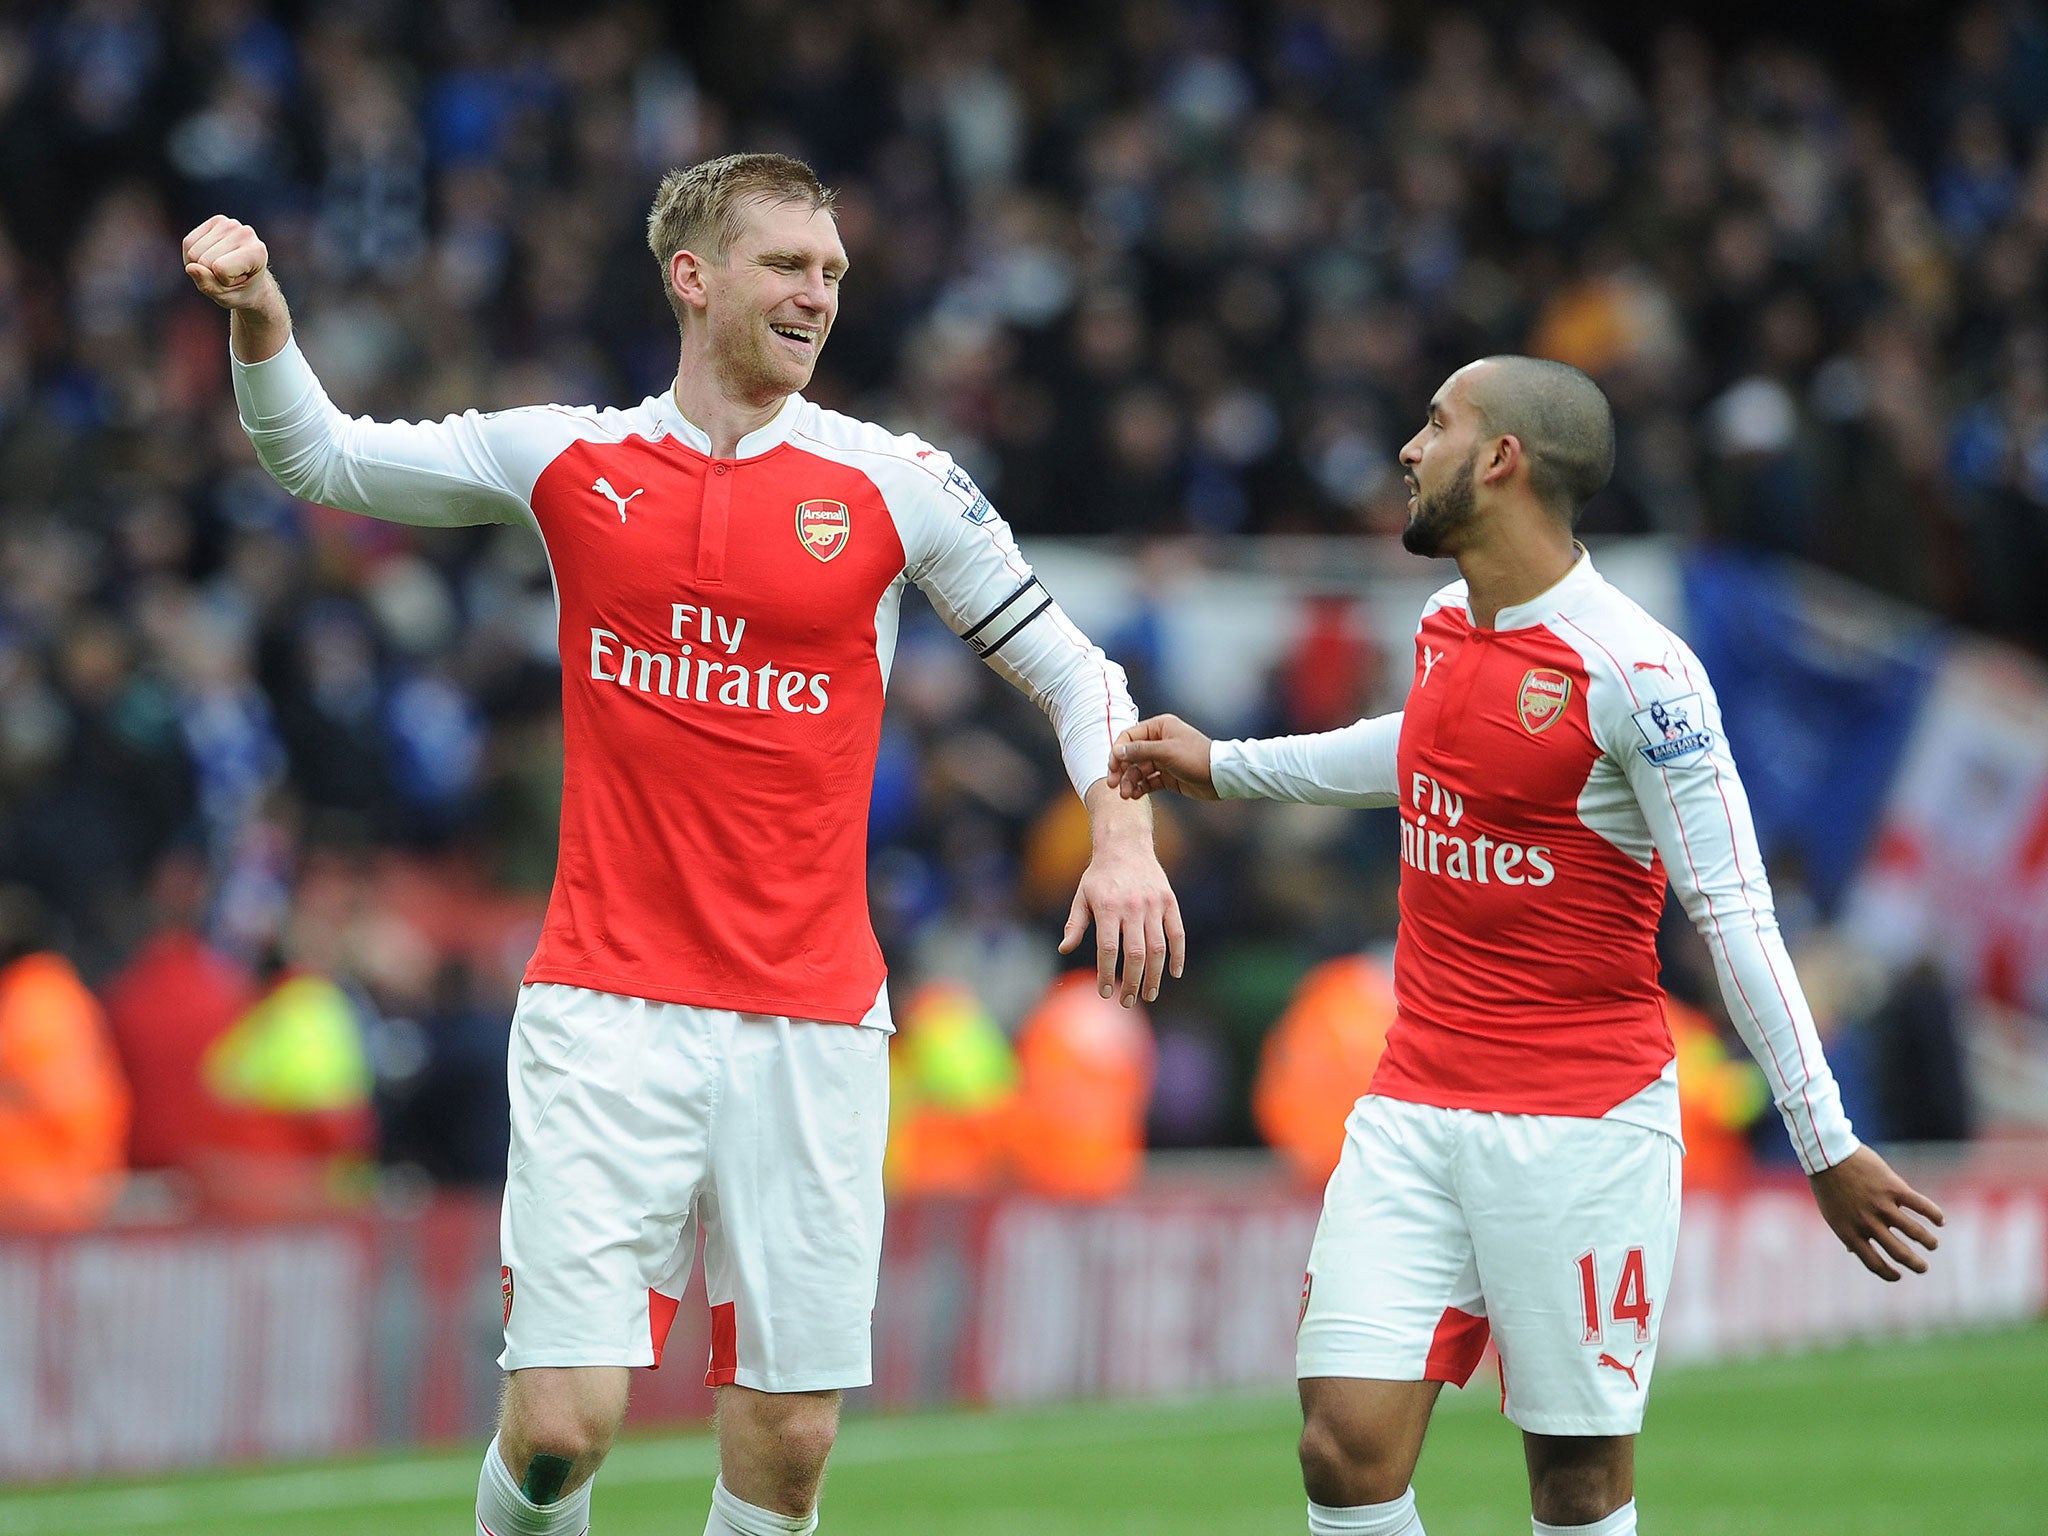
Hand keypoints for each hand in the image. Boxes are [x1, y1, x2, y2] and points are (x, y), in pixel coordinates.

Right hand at [183, 215, 275, 308]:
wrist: (250, 279)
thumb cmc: (241, 290)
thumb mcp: (227, 298)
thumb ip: (208, 286)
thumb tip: (191, 267)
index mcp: (257, 252)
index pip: (220, 268)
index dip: (224, 281)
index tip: (238, 280)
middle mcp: (245, 233)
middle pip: (204, 260)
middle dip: (212, 274)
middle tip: (230, 274)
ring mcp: (230, 224)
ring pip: (193, 252)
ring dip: (201, 265)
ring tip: (223, 266)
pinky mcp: (216, 221)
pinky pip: (188, 243)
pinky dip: (194, 256)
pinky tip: (212, 256)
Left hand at [1060, 783, 1185, 1004]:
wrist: (1126, 845)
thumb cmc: (1100, 875)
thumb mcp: (1082, 896)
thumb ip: (1076, 924)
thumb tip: (1064, 948)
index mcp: (1108, 907)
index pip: (1108, 948)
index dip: (1107, 973)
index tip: (1105, 992)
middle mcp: (1132, 907)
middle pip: (1134, 953)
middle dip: (1131, 982)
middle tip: (1127, 1001)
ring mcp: (1154, 905)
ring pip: (1157, 948)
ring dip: (1154, 975)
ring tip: (1149, 995)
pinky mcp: (1169, 902)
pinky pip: (1177, 934)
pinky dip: (1178, 955)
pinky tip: (1174, 973)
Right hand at [1109, 714, 1217, 800]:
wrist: (1219, 777)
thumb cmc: (1195, 757)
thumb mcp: (1166, 751)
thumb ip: (1139, 751)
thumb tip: (1117, 751)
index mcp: (1159, 727)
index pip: (1129, 737)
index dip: (1118, 752)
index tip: (1112, 768)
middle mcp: (1159, 741)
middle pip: (1131, 755)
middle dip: (1121, 771)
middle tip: (1113, 785)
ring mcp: (1163, 759)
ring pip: (1138, 770)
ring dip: (1130, 782)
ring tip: (1126, 795)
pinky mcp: (1167, 776)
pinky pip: (1148, 781)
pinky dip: (1140, 788)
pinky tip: (1135, 795)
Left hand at [1809, 1146, 1943, 1280]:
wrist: (1827, 1155)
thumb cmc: (1829, 1187)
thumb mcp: (1832, 1214)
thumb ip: (1846, 1232)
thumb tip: (1853, 1252)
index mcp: (1849, 1232)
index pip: (1873, 1263)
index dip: (1889, 1274)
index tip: (1899, 1276)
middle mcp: (1867, 1223)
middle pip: (1898, 1252)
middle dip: (1915, 1264)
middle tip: (1923, 1267)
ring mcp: (1881, 1205)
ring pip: (1914, 1232)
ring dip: (1928, 1242)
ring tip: (1932, 1244)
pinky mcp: (1893, 1188)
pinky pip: (1921, 1206)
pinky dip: (1934, 1215)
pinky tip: (1940, 1221)